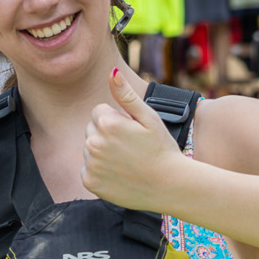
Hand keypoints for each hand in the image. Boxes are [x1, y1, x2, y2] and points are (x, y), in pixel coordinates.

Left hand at [82, 68, 184, 209]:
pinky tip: (119, 174)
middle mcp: (93, 143)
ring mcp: (90, 164)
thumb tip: (112, 71)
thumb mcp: (149, 117)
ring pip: (89, 149)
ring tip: (126, 161)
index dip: (117, 119)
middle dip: (107, 134)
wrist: (170, 186)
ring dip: (103, 152)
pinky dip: (100, 171)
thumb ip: (126, 95)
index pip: (98, 111)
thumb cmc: (162, 149)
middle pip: (91, 129)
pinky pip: (88, 169)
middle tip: (130, 147)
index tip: (132, 132)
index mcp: (107, 124)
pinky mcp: (89, 182)